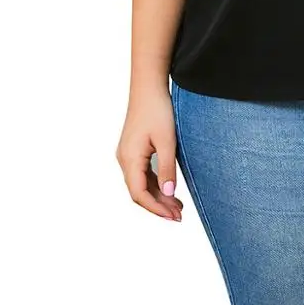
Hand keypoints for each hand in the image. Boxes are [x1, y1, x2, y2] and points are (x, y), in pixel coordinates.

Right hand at [116, 85, 184, 220]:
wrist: (148, 87)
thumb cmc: (157, 110)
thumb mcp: (167, 140)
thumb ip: (167, 168)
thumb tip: (169, 194)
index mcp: (129, 159)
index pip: (139, 194)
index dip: (156, 208)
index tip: (173, 216)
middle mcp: (124, 160)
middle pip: (139, 192)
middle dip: (158, 206)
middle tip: (179, 216)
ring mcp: (127, 155)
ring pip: (141, 184)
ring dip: (158, 196)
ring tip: (177, 207)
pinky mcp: (133, 150)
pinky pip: (142, 173)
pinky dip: (155, 183)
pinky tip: (169, 188)